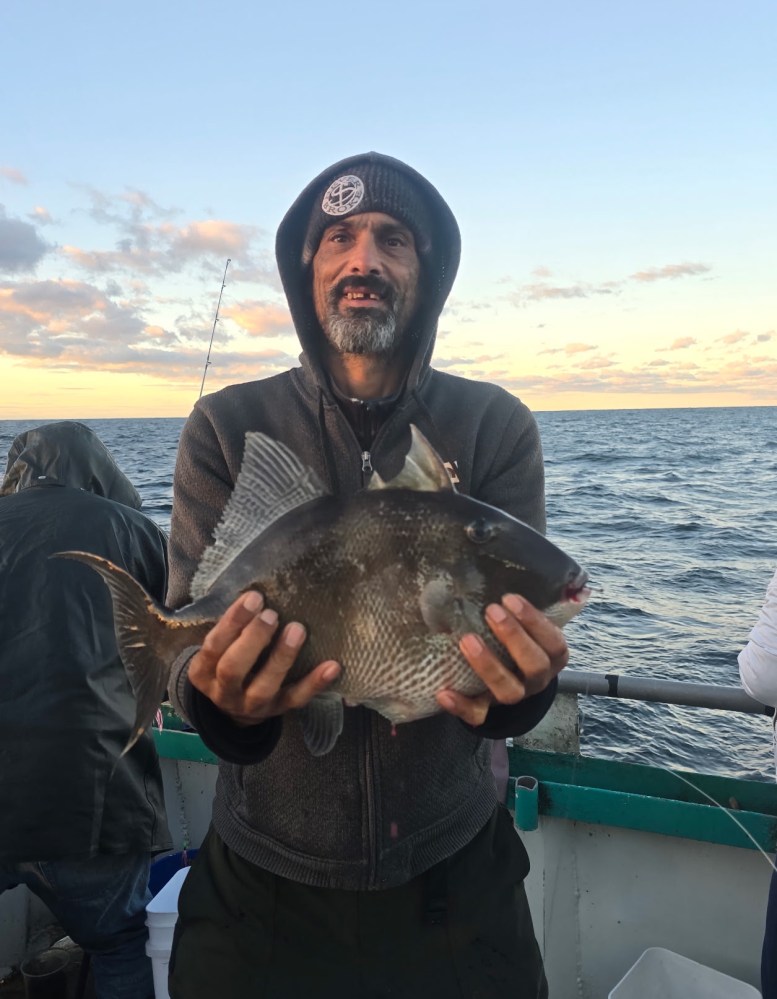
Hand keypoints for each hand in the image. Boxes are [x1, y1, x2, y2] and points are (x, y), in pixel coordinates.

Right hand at [188, 591, 340, 726]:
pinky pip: (297, 699)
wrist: (233, 710)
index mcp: (204, 671)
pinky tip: (332, 666)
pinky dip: (315, 683)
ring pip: (264, 687)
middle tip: (271, 615)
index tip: (254, 597)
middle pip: (233, 669)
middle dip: (253, 640)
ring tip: (297, 630)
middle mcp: (225, 691)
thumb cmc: (228, 661)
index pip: (214, 645)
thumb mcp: (219, 648)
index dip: (233, 621)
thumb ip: (233, 627)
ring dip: (281, 658)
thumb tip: (259, 593)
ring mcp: (251, 705)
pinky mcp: (278, 710)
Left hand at [436, 593, 568, 725]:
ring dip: (489, 666)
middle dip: (513, 638)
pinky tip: (443, 692)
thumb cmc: (517, 641)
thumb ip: (523, 608)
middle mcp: (536, 680)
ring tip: (467, 640)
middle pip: (534, 666)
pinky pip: (477, 715)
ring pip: (508, 691)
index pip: (553, 642)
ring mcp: (514, 697)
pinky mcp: (488, 710)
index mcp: (552, 658)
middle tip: (490, 611)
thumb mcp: (528, 626)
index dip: (535, 621)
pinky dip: (460, 706)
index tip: (510, 598)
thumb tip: (514, 568)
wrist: (511, 680)